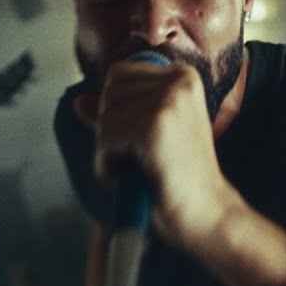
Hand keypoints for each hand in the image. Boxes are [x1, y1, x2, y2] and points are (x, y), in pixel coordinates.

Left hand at [73, 60, 237, 251]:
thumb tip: (79, 102)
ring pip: (105, 116)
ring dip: (110, 150)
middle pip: (109, 92)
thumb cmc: (179, 177)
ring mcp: (169, 100)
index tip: (139, 138)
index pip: (118, 73)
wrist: (206, 212)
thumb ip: (116, 113)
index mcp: (182, 75)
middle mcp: (179, 80)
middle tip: (139, 156)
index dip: (116, 109)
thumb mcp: (148, 134)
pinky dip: (108, 165)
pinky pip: (106, 138)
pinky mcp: (154, 125)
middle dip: (112, 129)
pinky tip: (134, 177)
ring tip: (139, 167)